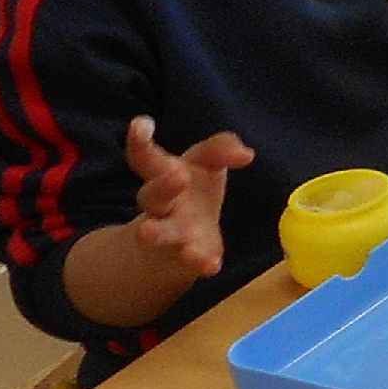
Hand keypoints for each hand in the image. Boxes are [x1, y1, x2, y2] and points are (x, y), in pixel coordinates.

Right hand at [124, 115, 250, 280]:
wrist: (181, 241)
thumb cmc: (195, 190)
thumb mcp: (205, 162)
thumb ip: (221, 149)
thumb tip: (246, 153)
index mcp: (163, 174)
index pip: (147, 157)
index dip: (141, 141)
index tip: (142, 123)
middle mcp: (161, 204)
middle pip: (152, 195)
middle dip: (162, 186)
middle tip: (176, 177)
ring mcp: (171, 233)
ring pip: (159, 233)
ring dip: (156, 233)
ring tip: (148, 232)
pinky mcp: (188, 257)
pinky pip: (191, 262)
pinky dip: (199, 263)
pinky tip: (211, 265)